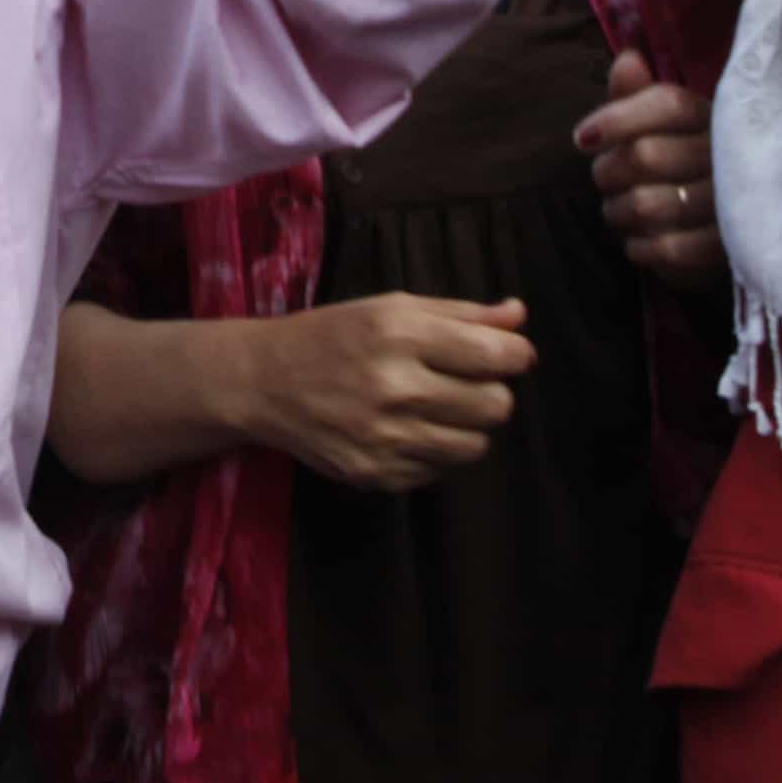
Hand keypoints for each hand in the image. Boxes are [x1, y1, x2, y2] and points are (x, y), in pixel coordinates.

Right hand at [235, 293, 533, 493]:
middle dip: (490, 392)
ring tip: (437, 408)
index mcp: (401, 334)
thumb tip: (518, 316)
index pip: (497, 356)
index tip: (507, 354)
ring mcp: (384, 438)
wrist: (262, 381)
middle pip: (496, 406)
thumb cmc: (333, 335)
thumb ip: (460, 312)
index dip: (515, 355)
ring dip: (466, 427)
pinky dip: (432, 452)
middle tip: (464, 382)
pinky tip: (405, 430)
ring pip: (475, 446)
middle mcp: (395, 388)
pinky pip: (438, 471)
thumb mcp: (390, 308)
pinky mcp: (375, 474)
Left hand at [577, 51, 724, 292]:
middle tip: (606, 180)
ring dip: (618, 211)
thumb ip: (638, 93)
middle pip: (645, 155)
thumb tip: (627, 60)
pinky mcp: (729, 249)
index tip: (582, 139)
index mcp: (716, 116)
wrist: (740, 226)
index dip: (616, 119)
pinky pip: (667, 249)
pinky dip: (640, 246)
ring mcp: (734, 205)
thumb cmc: (683, 163)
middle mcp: (731, 156)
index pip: (667, 104)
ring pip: (647, 205)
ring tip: (621, 210)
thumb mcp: (662, 125)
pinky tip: (640, 239)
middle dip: (608, 171)